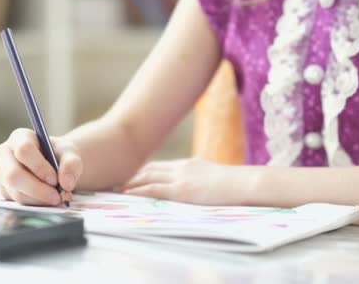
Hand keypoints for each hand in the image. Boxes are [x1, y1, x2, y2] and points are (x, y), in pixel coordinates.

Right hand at [0, 128, 82, 205]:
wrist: (53, 165)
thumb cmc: (58, 155)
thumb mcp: (69, 153)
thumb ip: (71, 163)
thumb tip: (66, 184)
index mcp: (20, 137)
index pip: (24, 150)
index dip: (39, 167)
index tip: (55, 180)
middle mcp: (5, 154)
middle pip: (13, 175)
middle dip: (37, 189)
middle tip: (57, 197)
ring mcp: (1, 173)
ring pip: (16, 192)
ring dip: (39, 199)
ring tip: (57, 198)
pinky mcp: (4, 190)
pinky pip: (18, 202)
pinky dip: (35, 204)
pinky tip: (47, 200)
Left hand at [119, 158, 256, 205]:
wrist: (245, 184)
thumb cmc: (236, 184)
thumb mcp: (214, 177)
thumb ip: (201, 179)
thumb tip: (197, 187)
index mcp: (189, 164)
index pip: (159, 166)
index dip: (141, 170)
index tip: (128, 174)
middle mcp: (181, 167)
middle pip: (149, 168)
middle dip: (130, 174)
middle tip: (113, 178)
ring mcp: (181, 177)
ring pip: (147, 177)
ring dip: (129, 182)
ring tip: (113, 187)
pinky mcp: (182, 190)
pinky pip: (154, 189)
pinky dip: (138, 190)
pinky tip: (126, 193)